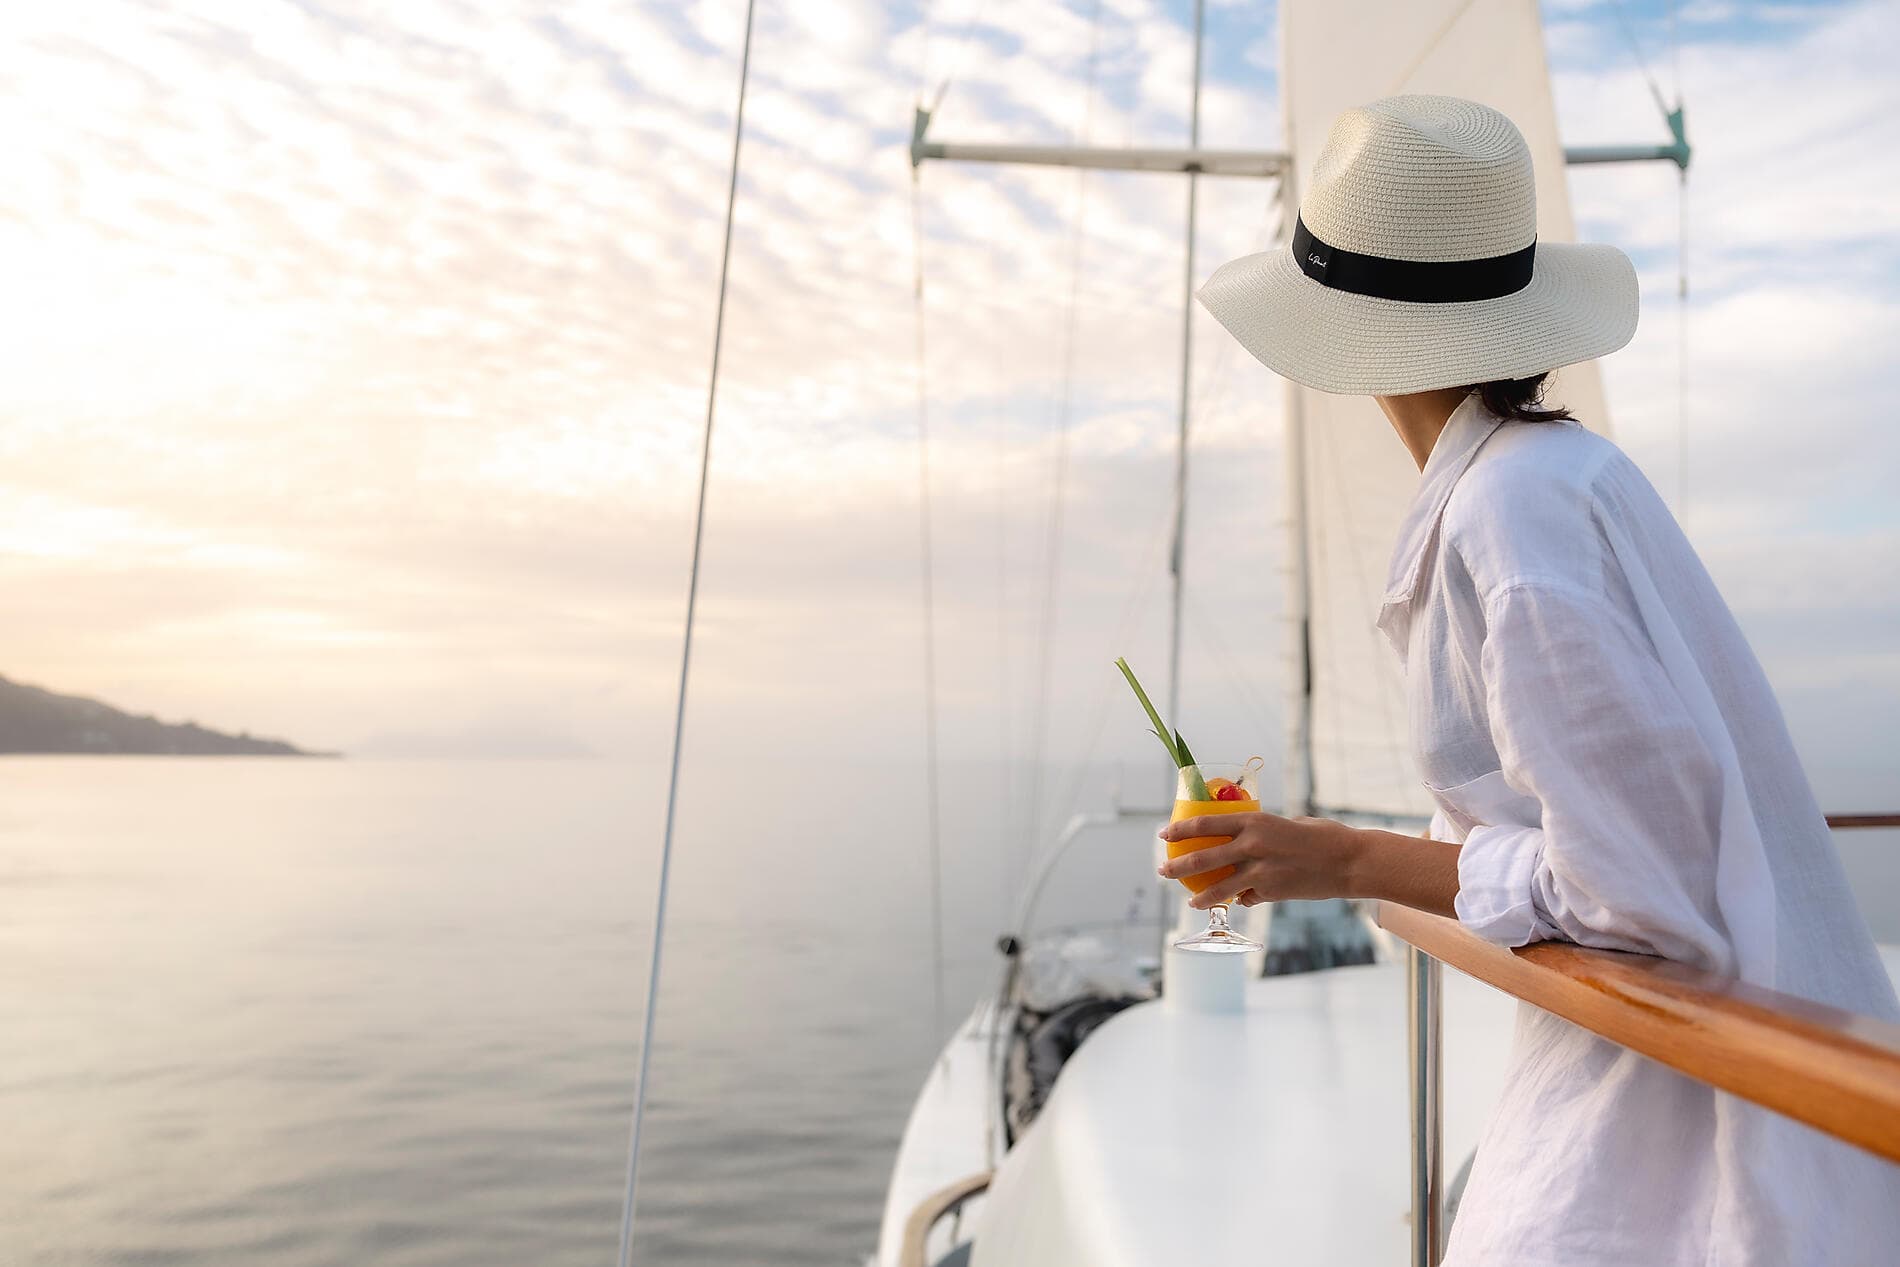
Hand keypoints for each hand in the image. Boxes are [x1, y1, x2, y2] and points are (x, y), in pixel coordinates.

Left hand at [1156, 811, 1360, 909]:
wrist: (1349, 861)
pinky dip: (1245, 898)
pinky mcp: (1270, 893)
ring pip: (1218, 887)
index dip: (1180, 830)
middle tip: (1163, 870)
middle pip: (1202, 858)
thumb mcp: (1286, 824)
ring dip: (1200, 895)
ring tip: (1190, 901)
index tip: (1164, 835)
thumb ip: (1262, 833)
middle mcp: (1251, 845)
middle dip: (1177, 866)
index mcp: (1254, 821)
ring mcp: (1260, 871)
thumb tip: (1244, 840)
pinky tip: (1246, 898)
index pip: (1205, 824)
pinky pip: (1248, 897)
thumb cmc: (1322, 837)